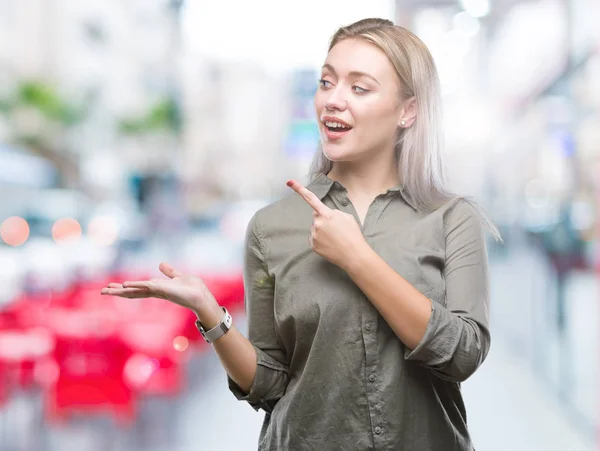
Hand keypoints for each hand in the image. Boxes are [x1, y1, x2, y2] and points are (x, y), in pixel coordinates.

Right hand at [100, 262, 217, 316]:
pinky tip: (125, 285)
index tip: (112, 287)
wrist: (201, 296)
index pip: (137, 288)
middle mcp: (155, 291)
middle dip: (118, 292)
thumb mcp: (178, 276)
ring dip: (121, 290)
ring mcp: (158, 291)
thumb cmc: (192, 288)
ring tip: (106, 291)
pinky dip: (136, 285)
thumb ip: (169, 272)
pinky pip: (147, 287)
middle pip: (133, 291)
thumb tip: (160, 264)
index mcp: (157, 288)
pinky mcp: (163, 290)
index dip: (125, 287)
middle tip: (102, 291)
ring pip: (136, 290)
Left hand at [287, 179, 367, 270]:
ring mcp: (314, 235)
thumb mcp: (347, 217)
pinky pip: (315, 238)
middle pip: (316, 216)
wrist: (354, 255)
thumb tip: (326, 215)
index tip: (289, 182)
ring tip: (336, 238)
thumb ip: (334, 213)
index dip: (299, 189)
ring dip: (323, 231)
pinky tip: (331, 244)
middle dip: (324, 220)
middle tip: (337, 229)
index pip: (311, 199)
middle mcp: (317, 223)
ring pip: (316, 228)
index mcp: (326, 214)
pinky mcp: (313, 245)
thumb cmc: (353, 235)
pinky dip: (321, 240)